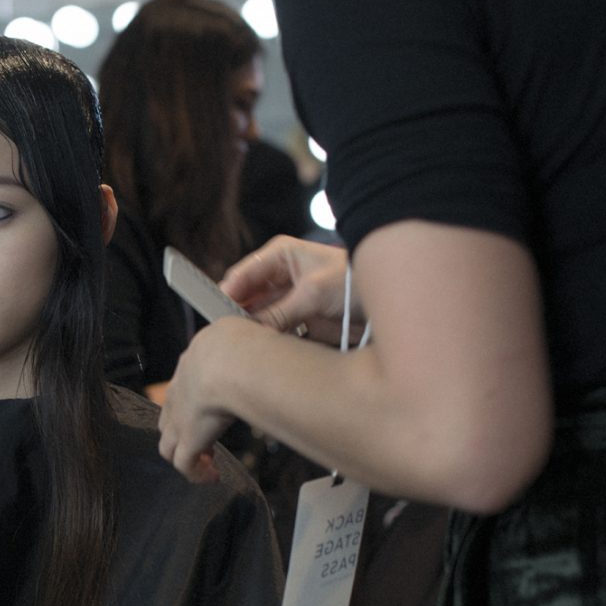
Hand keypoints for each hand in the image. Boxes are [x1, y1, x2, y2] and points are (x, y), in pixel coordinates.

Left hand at [157, 317, 259, 482]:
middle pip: (169, 417)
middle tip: (208, 440)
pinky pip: (183, 464)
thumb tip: (274, 340)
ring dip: (188, 454)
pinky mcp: (187, 438)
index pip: (185, 386)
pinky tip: (212, 476)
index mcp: (193, 363)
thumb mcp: (246, 337)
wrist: (232, 360)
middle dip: (185, 430)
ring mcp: (179, 417)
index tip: (214, 412)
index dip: (196, 403)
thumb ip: (254, 344)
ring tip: (209, 461)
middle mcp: (179, 391)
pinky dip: (196, 473)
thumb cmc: (246, 345)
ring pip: (169, 443)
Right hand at [220, 235, 357, 341]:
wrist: (389, 300)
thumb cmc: (355, 280)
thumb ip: (278, 312)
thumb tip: (250, 331)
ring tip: (242, 346)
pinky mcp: (296, 319)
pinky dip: (267, 340)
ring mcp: (286, 299)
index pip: (241, 276)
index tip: (216, 316)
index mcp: (279, 256)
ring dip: (252, 330)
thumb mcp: (314, 293)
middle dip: (237, 315)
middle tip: (227, 335)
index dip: (227, 295)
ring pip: (257, 317)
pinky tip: (261, 350)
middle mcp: (279, 276)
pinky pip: (272, 331)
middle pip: (245, 298)